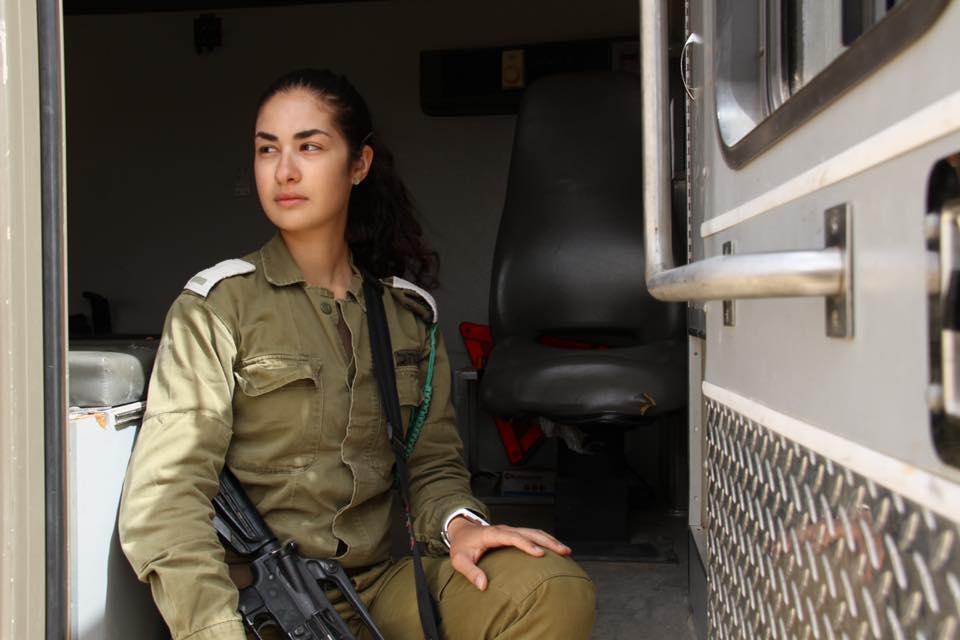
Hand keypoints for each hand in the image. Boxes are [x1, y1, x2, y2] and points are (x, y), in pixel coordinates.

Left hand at [446, 517, 570, 590]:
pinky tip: (555, 549)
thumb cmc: (462, 546)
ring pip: (534, 532)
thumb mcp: (459, 560)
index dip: (527, 544)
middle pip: (529, 532)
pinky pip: (532, 534)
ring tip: (566, 551)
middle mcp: (504, 529)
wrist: (462, 531)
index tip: (540, 553)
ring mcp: (510, 530)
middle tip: (564, 551)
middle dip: (548, 541)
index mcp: (492, 534)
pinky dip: (545, 540)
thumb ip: (470, 572)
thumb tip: (483, 586)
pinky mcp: (514, 534)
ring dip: (550, 540)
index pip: (513, 537)